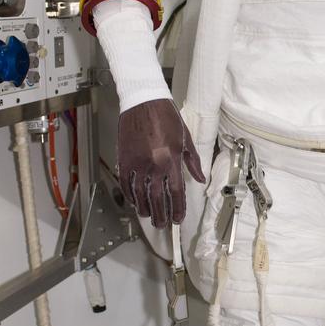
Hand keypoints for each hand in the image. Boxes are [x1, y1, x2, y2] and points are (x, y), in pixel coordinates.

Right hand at [117, 99, 204, 228]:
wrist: (143, 101)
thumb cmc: (166, 117)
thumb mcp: (185, 138)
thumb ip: (192, 161)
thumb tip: (200, 179)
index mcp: (171, 159)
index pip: (176, 192)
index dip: (177, 208)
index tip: (178, 218)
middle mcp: (154, 164)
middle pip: (157, 198)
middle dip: (161, 215)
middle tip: (163, 224)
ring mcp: (137, 163)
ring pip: (140, 194)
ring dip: (145, 208)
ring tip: (149, 216)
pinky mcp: (124, 159)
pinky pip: (126, 183)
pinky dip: (130, 195)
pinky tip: (135, 202)